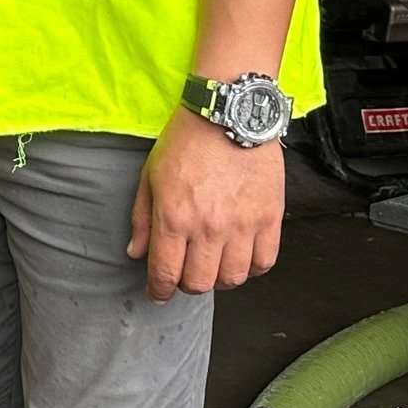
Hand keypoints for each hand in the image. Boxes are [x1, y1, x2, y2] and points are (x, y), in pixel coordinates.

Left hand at [128, 108, 284, 301]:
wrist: (227, 114)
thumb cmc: (185, 142)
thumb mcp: (150, 176)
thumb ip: (142, 219)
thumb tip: (137, 253)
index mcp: (174, 218)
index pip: (166, 274)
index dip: (159, 291)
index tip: (158, 293)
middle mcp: (208, 228)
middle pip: (199, 283)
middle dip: (187, 284)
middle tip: (184, 272)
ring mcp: (242, 225)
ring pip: (232, 279)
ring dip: (219, 278)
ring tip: (213, 263)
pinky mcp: (269, 218)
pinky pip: (264, 262)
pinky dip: (251, 267)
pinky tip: (240, 256)